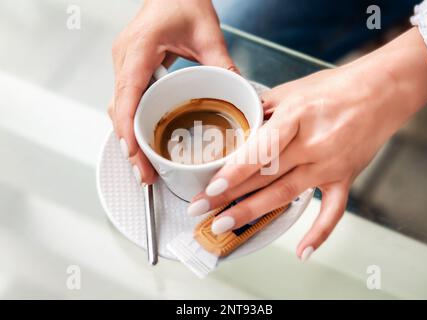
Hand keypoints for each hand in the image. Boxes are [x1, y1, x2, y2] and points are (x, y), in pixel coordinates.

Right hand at [109, 0, 235, 184]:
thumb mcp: (207, 32)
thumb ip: (221, 63)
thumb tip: (238, 93)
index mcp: (140, 48)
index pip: (127, 95)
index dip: (127, 128)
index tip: (134, 154)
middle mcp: (125, 59)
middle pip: (119, 109)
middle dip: (129, 145)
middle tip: (145, 174)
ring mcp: (124, 65)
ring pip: (119, 109)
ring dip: (130, 138)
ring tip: (145, 166)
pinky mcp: (131, 69)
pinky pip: (127, 102)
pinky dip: (134, 124)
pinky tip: (146, 142)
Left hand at [188, 28, 426, 259]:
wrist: (382, 90)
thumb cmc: (336, 87)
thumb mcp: (291, 90)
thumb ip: (262, 111)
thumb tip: (237, 129)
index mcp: (297, 116)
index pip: (260, 150)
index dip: (234, 172)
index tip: (210, 190)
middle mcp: (313, 144)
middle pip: (265, 175)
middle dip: (229, 196)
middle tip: (201, 211)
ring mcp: (330, 164)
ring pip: (286, 193)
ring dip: (253, 212)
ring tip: (224, 225)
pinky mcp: (344, 177)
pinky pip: (333, 210)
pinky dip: (319, 232)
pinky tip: (301, 251)